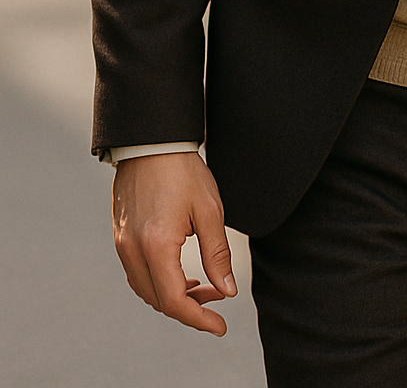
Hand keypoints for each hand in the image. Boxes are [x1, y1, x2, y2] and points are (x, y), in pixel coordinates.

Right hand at [111, 151, 235, 335]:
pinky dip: (157, 281)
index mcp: (156, 245)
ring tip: (201, 287)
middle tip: (218, 298)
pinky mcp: (120, 235)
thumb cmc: (183, 170)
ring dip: (172, 296)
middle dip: (189, 307)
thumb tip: (227, 290)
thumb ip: (217, 254)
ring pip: (145, 289)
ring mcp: (122, 243)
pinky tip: (179, 273)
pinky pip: (136, 273)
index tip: (220, 326)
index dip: (199, 319)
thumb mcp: (209, 210)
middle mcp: (132, 250)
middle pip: (158, 300)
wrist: (152, 140)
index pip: (174, 301)